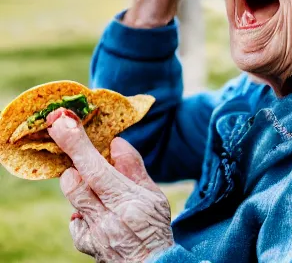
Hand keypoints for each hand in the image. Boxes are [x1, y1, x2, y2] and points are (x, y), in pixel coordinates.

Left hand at [47, 108, 172, 262]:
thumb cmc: (155, 227)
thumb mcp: (154, 195)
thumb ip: (133, 167)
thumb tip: (115, 142)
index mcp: (128, 202)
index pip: (96, 169)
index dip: (77, 144)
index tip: (62, 122)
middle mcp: (107, 219)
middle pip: (75, 184)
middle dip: (74, 165)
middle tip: (83, 161)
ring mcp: (93, 234)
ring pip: (73, 199)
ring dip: (81, 185)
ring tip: (98, 188)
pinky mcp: (84, 244)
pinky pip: (74, 219)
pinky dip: (83, 211)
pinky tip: (99, 213)